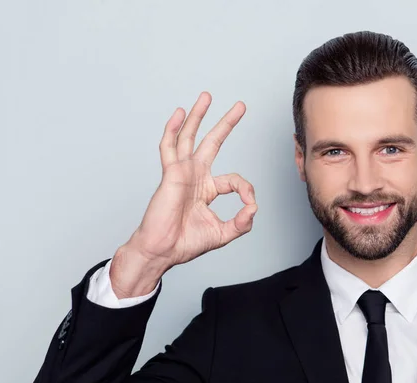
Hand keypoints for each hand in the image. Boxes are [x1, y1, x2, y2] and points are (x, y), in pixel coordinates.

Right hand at [111, 92, 256, 297]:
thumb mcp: (223, 234)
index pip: (234, 179)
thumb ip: (242, 223)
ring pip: (190, 137)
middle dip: (227, 123)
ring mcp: (182, 172)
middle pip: (213, 142)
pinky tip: (179, 113)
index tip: (249, 205)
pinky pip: (169, 147)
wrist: (162, 251)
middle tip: (240, 106)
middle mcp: (195, 176)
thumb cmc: (185, 243)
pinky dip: (172, 129)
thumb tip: (254, 208)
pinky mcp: (170, 174)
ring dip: (198, 116)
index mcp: (208, 189)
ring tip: (207, 96)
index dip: (247, 190)